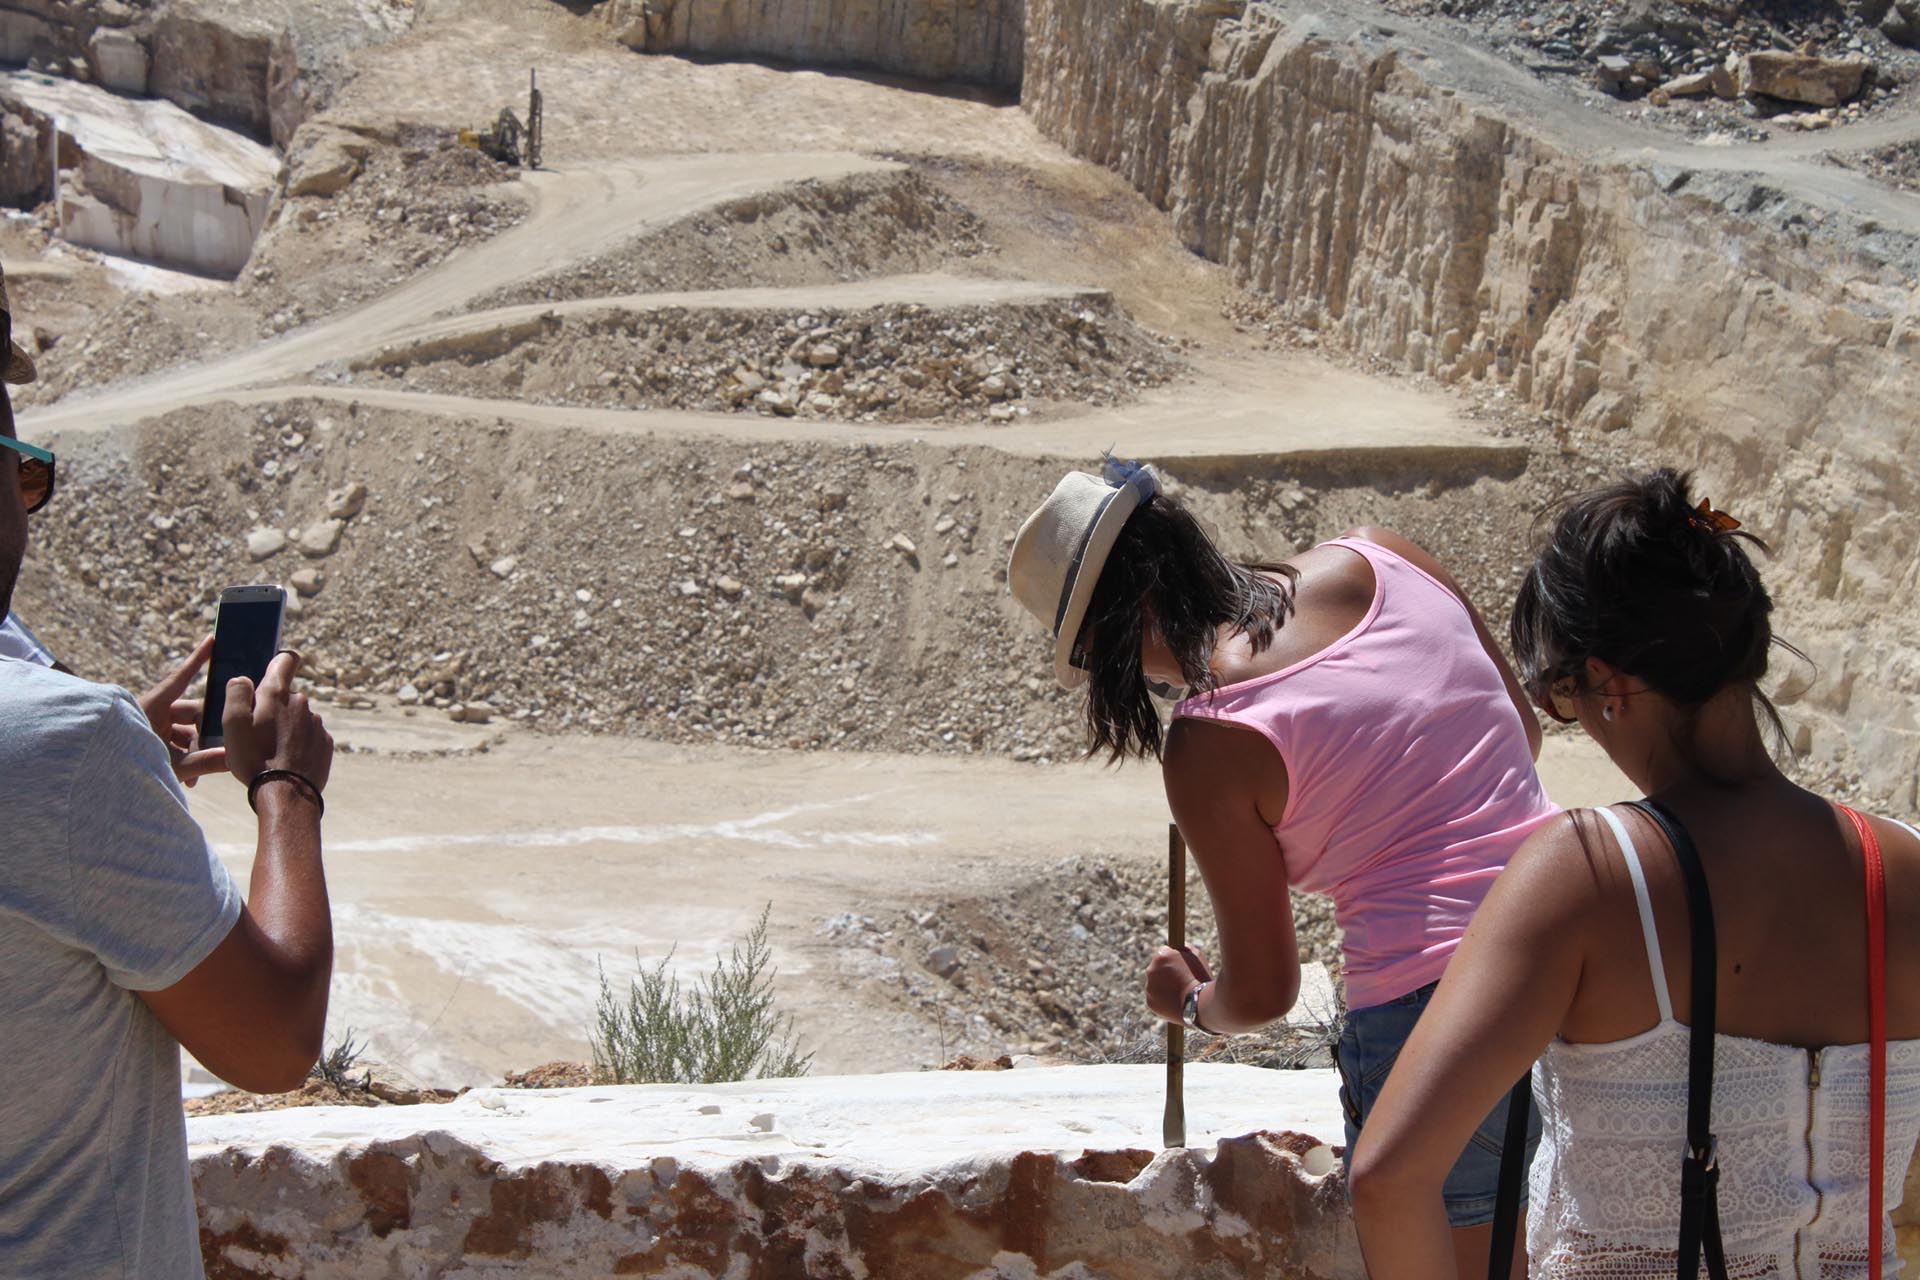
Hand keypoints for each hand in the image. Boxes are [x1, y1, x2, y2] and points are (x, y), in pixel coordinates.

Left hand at [137, 635, 224, 786]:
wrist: (94, 782)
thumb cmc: (129, 767)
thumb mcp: (172, 766)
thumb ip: (205, 761)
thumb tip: (235, 758)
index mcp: (153, 706)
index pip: (181, 678)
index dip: (198, 659)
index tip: (211, 639)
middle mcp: (151, 712)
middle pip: (189, 714)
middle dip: (204, 735)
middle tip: (220, 750)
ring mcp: (147, 726)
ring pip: (182, 732)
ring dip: (193, 751)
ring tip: (200, 775)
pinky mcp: (144, 739)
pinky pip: (170, 743)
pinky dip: (181, 757)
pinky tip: (190, 779)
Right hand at [222, 650, 333, 796]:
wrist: (286, 795)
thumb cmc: (253, 759)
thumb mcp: (232, 725)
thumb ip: (236, 694)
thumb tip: (244, 680)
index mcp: (277, 694)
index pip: (286, 659)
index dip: (278, 663)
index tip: (270, 675)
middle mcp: (302, 703)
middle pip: (286, 696)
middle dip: (273, 708)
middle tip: (256, 732)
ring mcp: (317, 723)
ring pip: (297, 718)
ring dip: (285, 728)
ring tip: (269, 752)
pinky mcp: (325, 743)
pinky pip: (309, 737)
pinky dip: (298, 744)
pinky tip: (286, 761)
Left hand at [1145, 944, 1212, 1023]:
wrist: (1200, 1004)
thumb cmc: (1201, 978)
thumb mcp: (1197, 956)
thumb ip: (1185, 949)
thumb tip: (1180, 948)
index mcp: (1161, 956)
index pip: (1163, 952)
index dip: (1173, 958)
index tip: (1179, 965)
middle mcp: (1151, 970)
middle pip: (1156, 968)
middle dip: (1166, 971)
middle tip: (1180, 979)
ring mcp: (1149, 987)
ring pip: (1155, 983)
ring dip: (1163, 985)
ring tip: (1179, 992)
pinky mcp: (1150, 1002)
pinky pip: (1155, 998)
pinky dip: (1162, 999)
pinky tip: (1175, 1000)